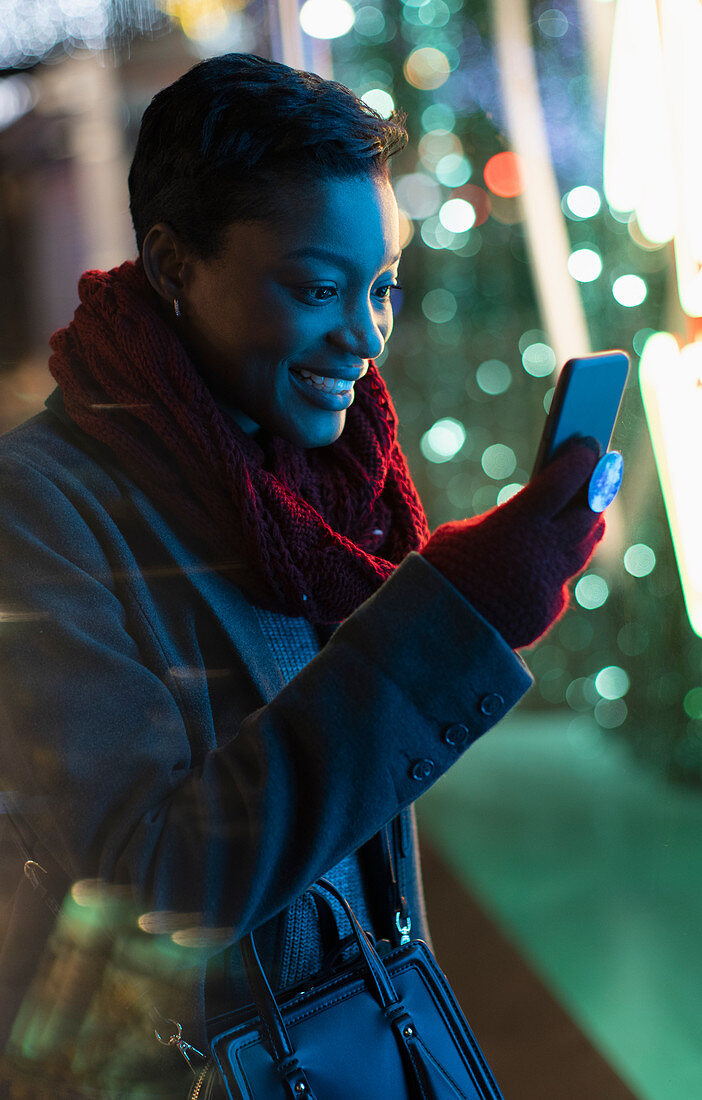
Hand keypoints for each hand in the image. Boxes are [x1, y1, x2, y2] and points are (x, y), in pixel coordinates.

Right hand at [420, 442, 605, 648]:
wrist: (439, 631)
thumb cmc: (442, 571)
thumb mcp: (463, 533)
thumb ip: (503, 520)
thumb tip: (533, 510)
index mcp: (517, 525)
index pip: (562, 481)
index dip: (580, 460)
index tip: (588, 445)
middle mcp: (543, 553)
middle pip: (588, 514)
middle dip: (596, 492)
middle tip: (600, 474)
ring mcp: (551, 583)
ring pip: (584, 547)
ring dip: (587, 526)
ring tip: (588, 510)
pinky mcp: (550, 608)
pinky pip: (563, 579)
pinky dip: (559, 566)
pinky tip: (554, 555)